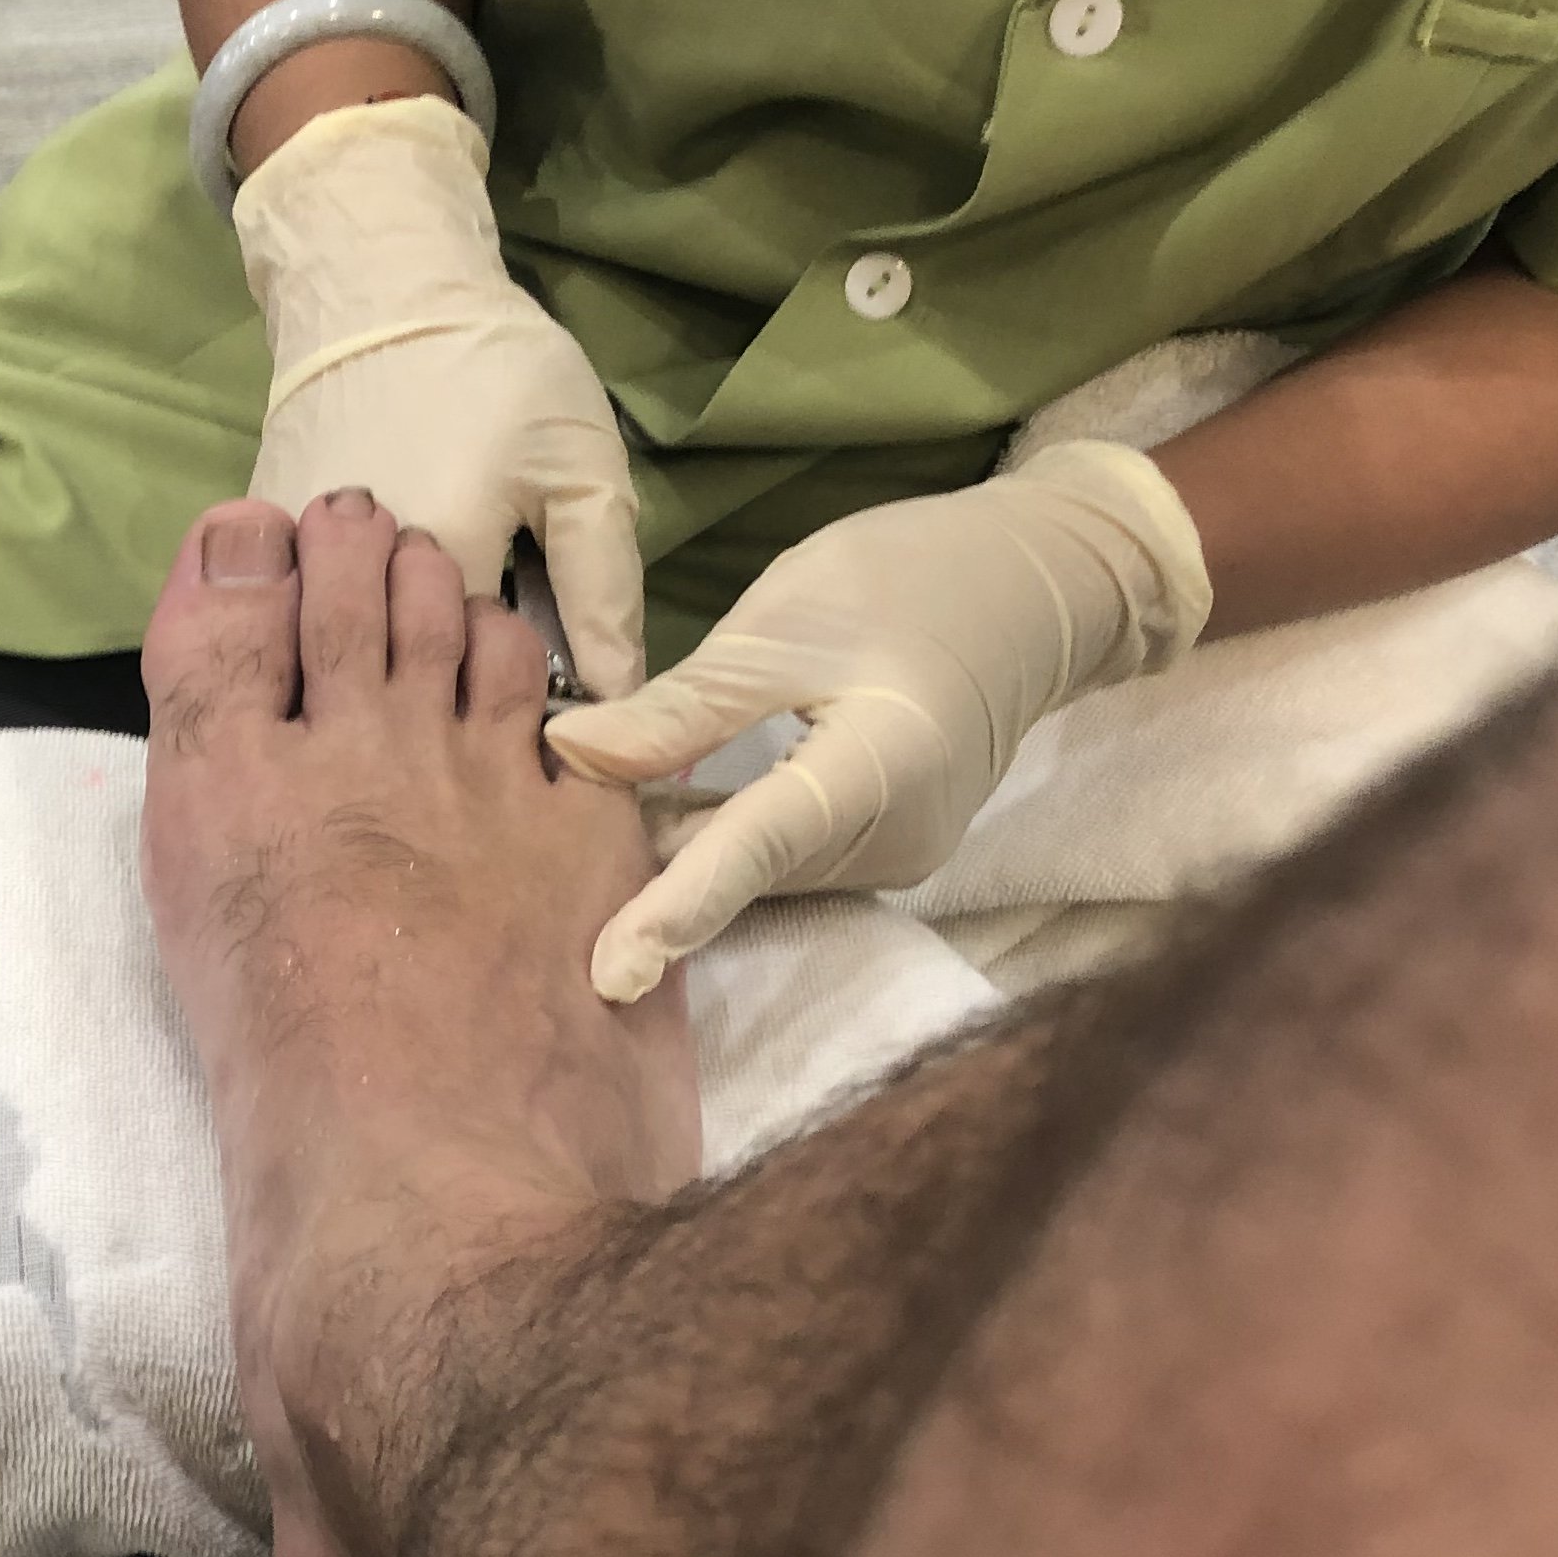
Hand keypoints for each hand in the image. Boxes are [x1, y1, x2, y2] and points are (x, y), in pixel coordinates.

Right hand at [232, 94, 648, 694]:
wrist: (373, 288)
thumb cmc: (492, 370)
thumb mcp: (578, 468)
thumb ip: (602, 588)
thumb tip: (617, 700)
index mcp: (447, 578)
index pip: (500, 697)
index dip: (530, 696)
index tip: (546, 673)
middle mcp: (355, 597)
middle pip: (421, 691)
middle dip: (461, 683)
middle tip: (486, 610)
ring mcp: (293, 584)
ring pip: (359, 669)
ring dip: (401, 662)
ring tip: (434, 610)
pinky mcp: (264, 567)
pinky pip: (310, 631)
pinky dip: (350, 631)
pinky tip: (379, 595)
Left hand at [544, 445, 1212, 997]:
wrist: (1035, 591)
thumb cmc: (911, 582)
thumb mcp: (784, 623)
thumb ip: (682, 706)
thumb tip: (567, 754)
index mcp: (873, 774)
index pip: (753, 851)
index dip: (674, 910)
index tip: (608, 974)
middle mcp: (887, 844)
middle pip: (741, 872)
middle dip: (643, 876)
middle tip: (522, 874)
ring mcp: (888, 859)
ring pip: (753, 870)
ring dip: (674, 854)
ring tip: (569, 839)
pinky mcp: (879, 853)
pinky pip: (778, 859)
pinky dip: (716, 841)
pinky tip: (650, 818)